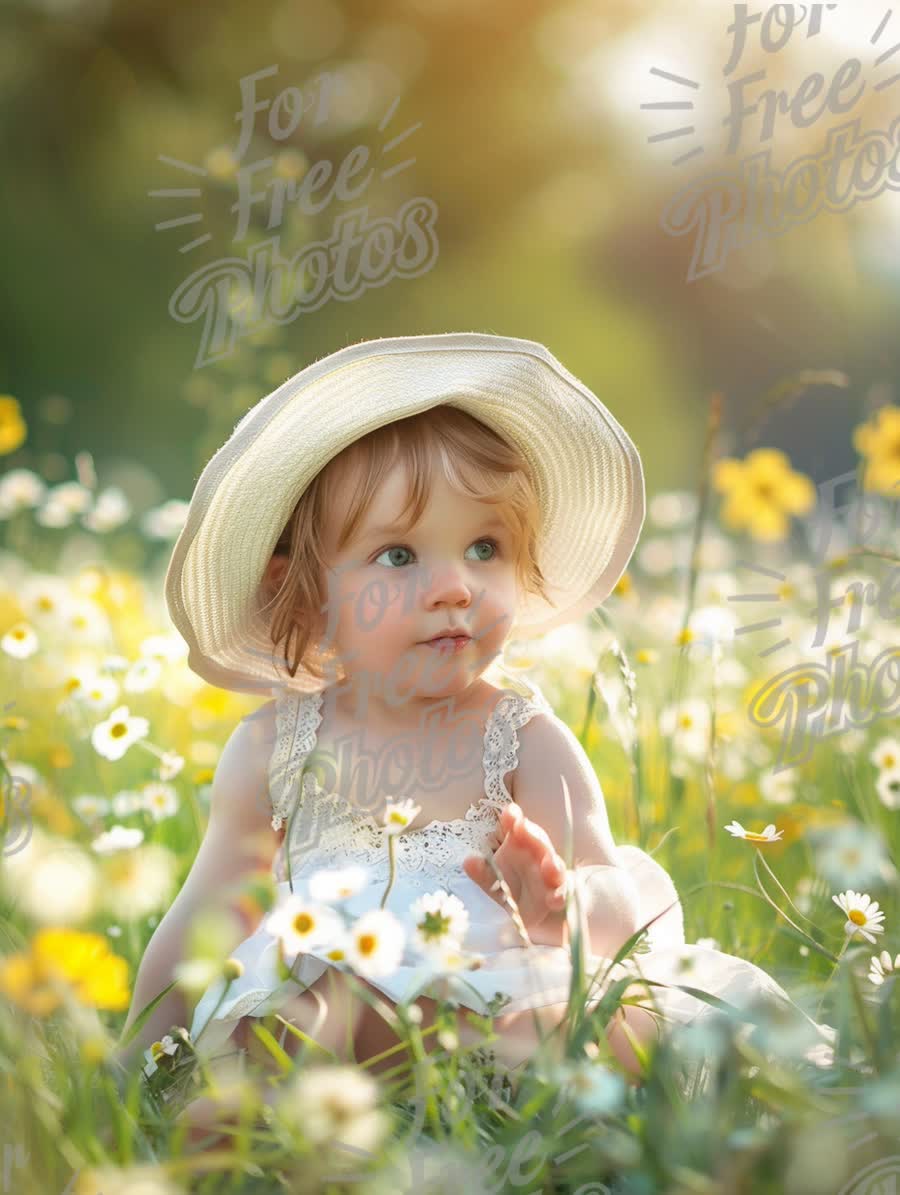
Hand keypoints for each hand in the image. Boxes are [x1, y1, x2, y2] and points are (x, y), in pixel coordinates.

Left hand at [463, 802, 568, 934]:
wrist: (522, 912)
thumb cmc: (508, 886)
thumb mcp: (491, 879)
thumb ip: (482, 871)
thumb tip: (468, 861)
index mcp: (519, 845)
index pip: (517, 826)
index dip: (513, 817)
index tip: (509, 813)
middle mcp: (537, 856)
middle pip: (538, 840)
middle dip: (533, 833)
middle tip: (523, 827)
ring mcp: (548, 876)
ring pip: (555, 867)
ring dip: (553, 865)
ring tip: (549, 865)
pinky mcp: (555, 897)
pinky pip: (560, 895)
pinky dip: (558, 896)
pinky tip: (553, 899)